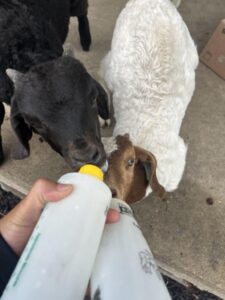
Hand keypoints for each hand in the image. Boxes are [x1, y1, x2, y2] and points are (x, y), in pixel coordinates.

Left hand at [0, 178, 118, 255]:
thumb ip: (41, 192)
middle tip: (113, 219)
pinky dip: (93, 253)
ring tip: (112, 235)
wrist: (5, 257)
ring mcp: (67, 239)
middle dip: (104, 217)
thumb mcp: (28, 206)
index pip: (82, 200)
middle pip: (90, 218)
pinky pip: (83, 253)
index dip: (97, 199)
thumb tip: (68, 188)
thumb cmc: (14, 229)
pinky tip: (100, 253)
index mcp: (60, 207)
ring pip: (89, 235)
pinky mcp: (66, 255)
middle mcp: (66, 222)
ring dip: (102, 235)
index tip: (108, 202)